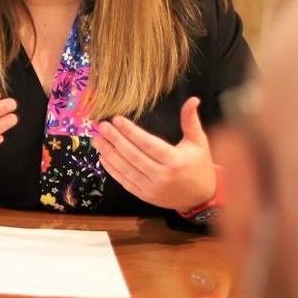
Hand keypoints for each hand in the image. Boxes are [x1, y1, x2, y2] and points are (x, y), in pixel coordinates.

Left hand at [92, 97, 216, 212]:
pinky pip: (124, 181)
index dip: (131, 132)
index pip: (148, 144)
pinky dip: (112, 169)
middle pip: (133, 156)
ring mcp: (151, 188)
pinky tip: (102, 157)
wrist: (200, 198)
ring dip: (109, 153)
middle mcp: (162, 176)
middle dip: (115, 140)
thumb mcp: (198, 142)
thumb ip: (191, 121)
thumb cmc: (199, 166)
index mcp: (175, 161)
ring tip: (97, 139)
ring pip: (125, 169)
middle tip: (101, 127)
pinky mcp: (144, 195)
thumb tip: (193, 99)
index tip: (116, 120)